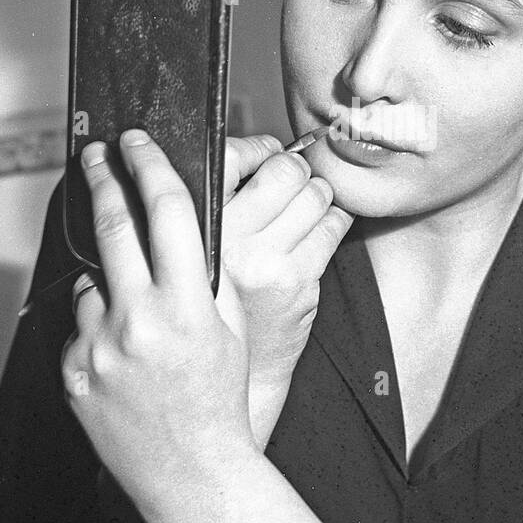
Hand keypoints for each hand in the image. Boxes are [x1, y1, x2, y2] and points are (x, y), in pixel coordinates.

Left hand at [61, 131, 254, 522]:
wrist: (192, 473)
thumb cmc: (219, 399)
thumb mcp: (226, 327)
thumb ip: (200, 275)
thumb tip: (172, 223)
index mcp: (188, 304)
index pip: (166, 210)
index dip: (149, 165)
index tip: (137, 141)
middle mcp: (139, 319)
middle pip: (112, 224)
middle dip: (102, 180)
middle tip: (95, 154)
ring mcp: (100, 347)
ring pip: (93, 280)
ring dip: (109, 280)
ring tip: (136, 314)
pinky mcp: (73, 371)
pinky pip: (81, 325)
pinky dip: (98, 327)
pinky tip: (122, 358)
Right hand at [217, 135, 354, 446]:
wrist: (228, 376)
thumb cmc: (208, 304)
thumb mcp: (188, 251)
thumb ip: (205, 206)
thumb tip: (254, 150)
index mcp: (194, 228)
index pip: (230, 157)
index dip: (255, 147)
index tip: (262, 152)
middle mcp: (231, 244)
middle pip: (284, 170)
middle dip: (291, 167)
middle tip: (286, 178)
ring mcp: (270, 264)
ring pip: (315, 194)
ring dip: (315, 192)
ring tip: (300, 205)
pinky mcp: (301, 282)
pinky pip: (334, 225)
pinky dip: (332, 219)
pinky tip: (315, 229)